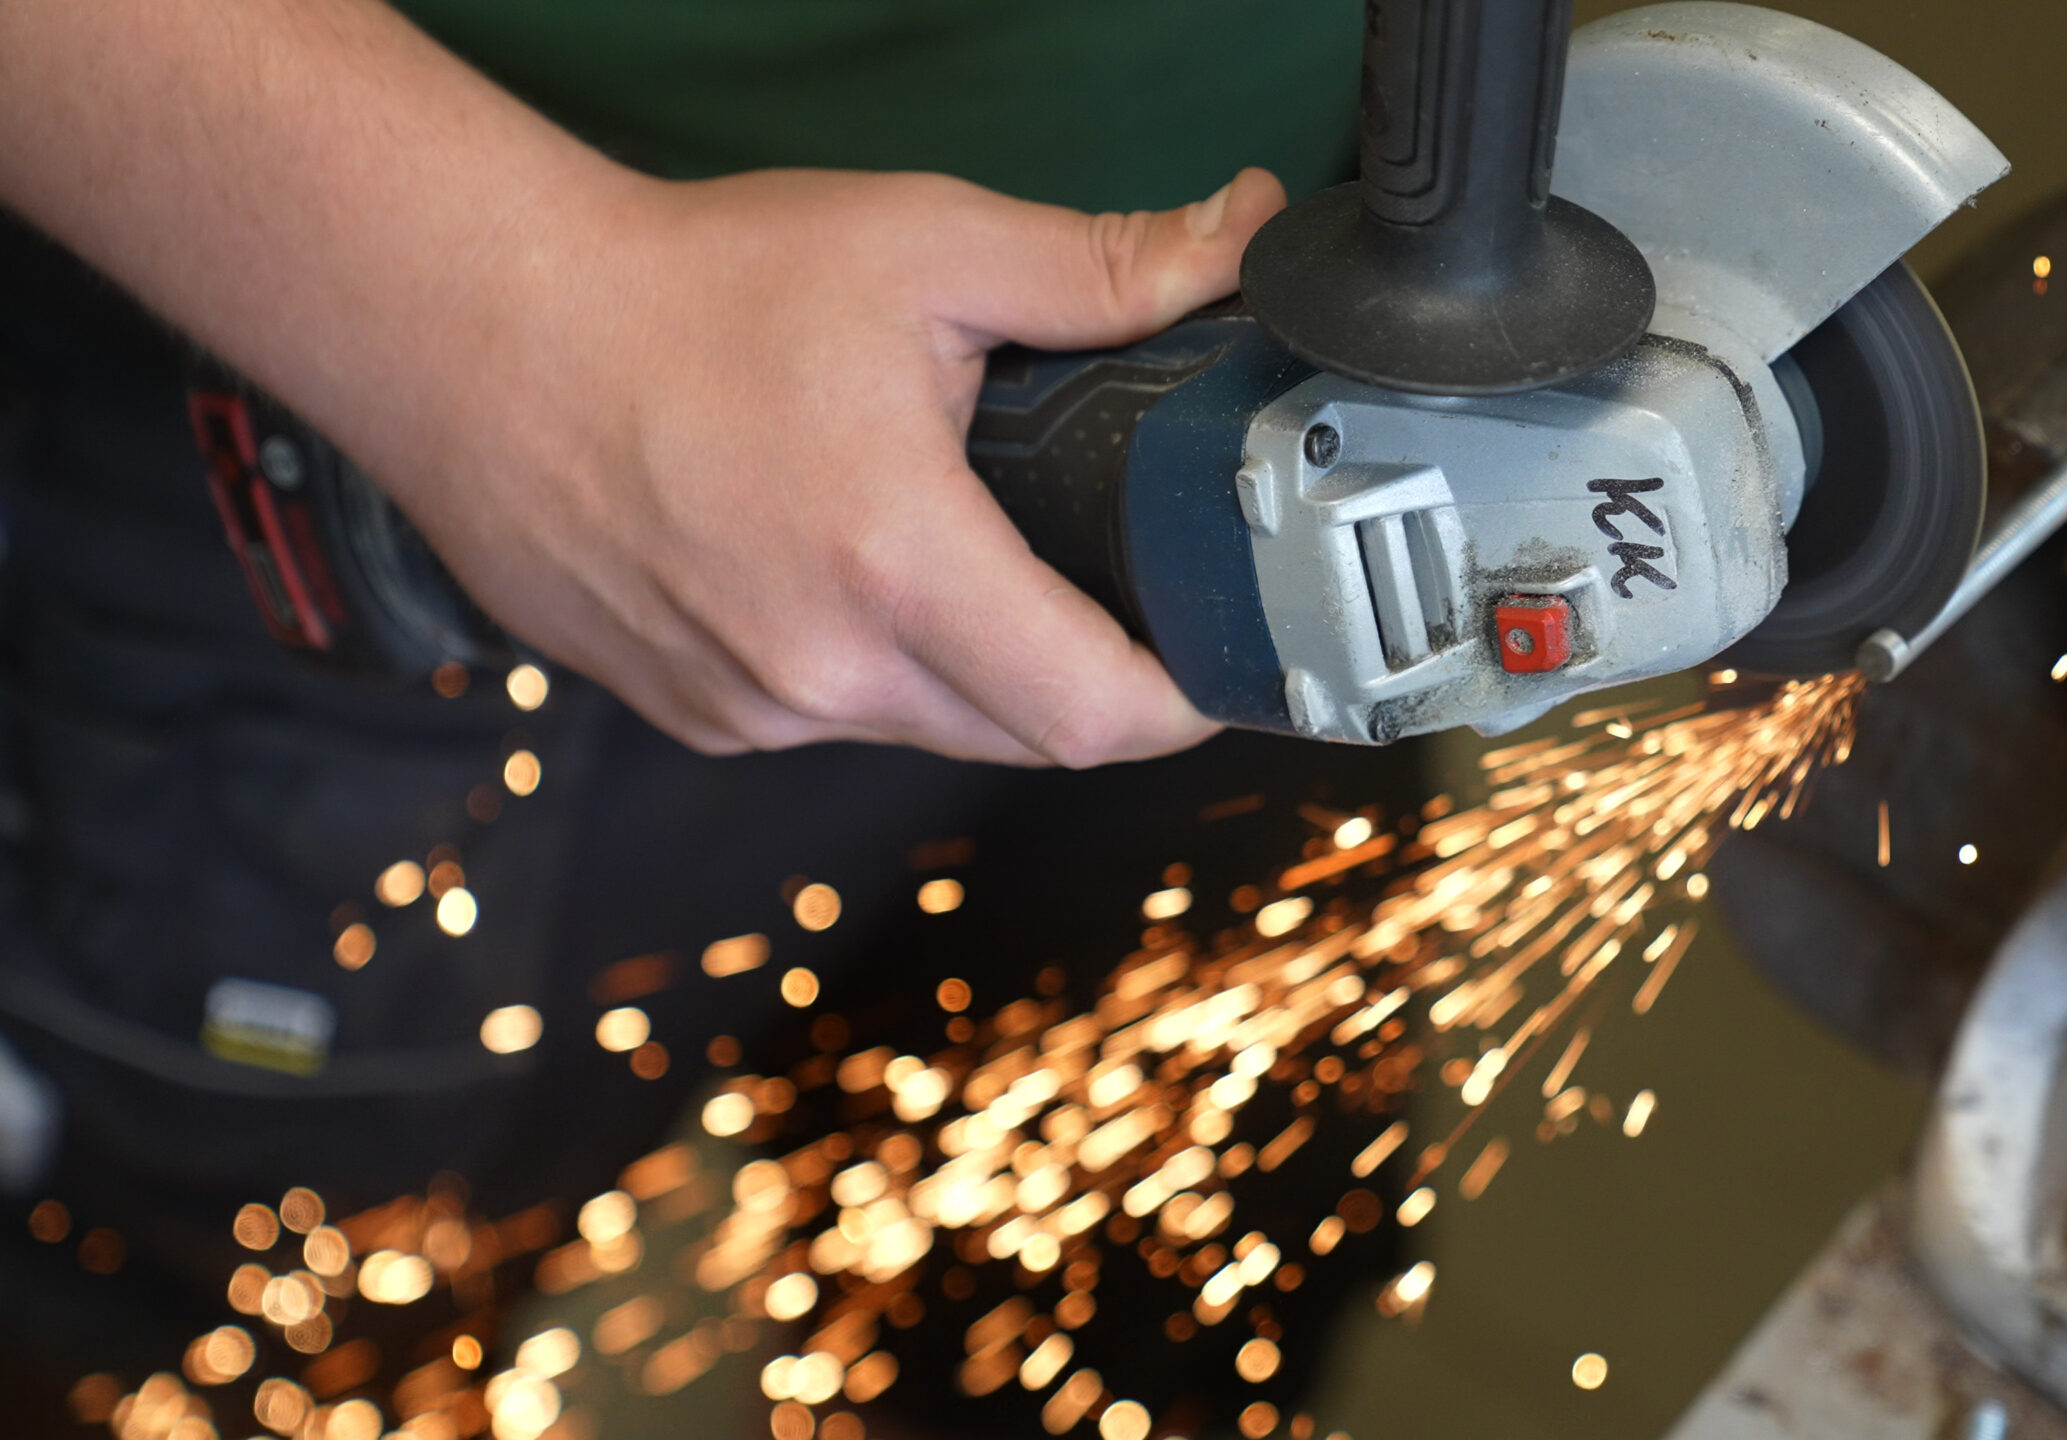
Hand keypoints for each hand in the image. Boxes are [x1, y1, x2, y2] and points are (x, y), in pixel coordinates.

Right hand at [387, 167, 1287, 763]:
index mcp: (898, 566)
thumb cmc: (681, 287)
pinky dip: (884, 668)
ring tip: (995, 561)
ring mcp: (752, 705)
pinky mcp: (697, 712)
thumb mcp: (921, 245)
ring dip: (990, 673)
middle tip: (1139, 597)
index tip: (1230, 659)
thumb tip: (1241, 240)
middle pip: (1032, 737)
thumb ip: (1101, 266)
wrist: (470, 327)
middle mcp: (824, 669)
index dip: (1192, 701)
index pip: (1098, 713)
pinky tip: (860, 572)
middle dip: (1102, 680)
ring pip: (933, 731)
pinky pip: (837, 719)